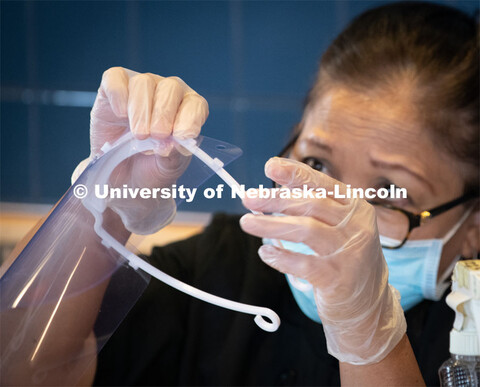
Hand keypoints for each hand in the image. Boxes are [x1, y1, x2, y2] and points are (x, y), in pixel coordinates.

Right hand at [73, 67, 208, 233]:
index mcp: (188, 111)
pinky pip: (116, 79)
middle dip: (164, 114)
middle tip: (157, 136)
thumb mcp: (168, 168)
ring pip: (144, 83)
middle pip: (170, 88)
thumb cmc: (151, 168)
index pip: (195, 105)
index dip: (190, 118)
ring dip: (141, 110)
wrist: (122, 177)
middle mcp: (167, 94)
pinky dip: (118, 95)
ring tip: (139, 135)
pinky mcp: (113, 88)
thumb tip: (172, 143)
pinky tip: (120, 115)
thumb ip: (174, 156)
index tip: (182, 136)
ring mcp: (141, 88)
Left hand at [240, 157, 405, 363]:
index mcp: (356, 208)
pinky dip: (280, 257)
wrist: (369, 306)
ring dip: (271, 225)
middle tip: (248, 198)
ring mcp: (351, 252)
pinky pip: (303, 263)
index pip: (323, 184)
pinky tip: (265, 253)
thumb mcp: (338, 228)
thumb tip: (276, 189)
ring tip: (246, 222)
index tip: (270, 166)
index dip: (295, 173)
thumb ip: (314, 208)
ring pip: (306, 230)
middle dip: (275, 199)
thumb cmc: (346, 259)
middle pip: (311, 204)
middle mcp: (358, 226)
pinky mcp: (339, 278)